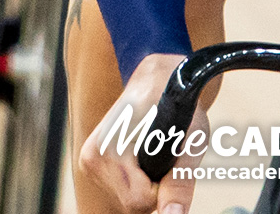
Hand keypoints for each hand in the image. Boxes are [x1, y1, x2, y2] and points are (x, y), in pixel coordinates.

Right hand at [78, 53, 204, 213]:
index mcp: (110, 148)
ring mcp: (89, 160)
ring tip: (153, 151)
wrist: (157, 79)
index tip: (170, 161)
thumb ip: (180, 181)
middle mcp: (93, 156)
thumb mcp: (190, 139)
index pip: (139, 201)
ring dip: (145, 185)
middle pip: (131, 205)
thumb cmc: (178, 103)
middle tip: (164, 154)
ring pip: (126, 201)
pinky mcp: (91, 164)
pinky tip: (141, 157)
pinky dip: (136, 182)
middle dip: (154, 189)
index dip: (163, 188)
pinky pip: (121, 192)